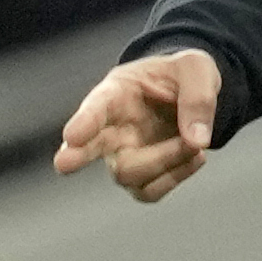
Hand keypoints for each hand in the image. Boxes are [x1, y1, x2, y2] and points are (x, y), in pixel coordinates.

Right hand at [53, 49, 219, 202]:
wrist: (190, 94)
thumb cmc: (182, 75)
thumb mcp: (196, 69)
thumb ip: (197, 98)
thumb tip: (196, 141)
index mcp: (117, 92)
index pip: (96, 107)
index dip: (83, 122)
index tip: (71, 136)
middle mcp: (111, 127)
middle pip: (90, 147)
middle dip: (77, 156)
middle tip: (63, 164)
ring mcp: (123, 154)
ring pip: (128, 174)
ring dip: (165, 163)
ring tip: (195, 144)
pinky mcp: (141, 176)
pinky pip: (149, 191)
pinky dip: (175, 178)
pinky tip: (195, 156)